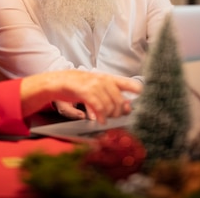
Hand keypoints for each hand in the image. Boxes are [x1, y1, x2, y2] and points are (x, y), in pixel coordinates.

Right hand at [20, 70, 141, 123]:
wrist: (57, 81)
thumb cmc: (78, 86)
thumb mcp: (96, 88)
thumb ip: (111, 97)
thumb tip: (128, 107)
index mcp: (108, 78)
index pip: (128, 83)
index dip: (137, 91)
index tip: (143, 98)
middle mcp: (103, 79)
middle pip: (120, 100)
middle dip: (118, 112)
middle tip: (113, 118)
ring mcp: (94, 84)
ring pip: (110, 104)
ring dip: (109, 115)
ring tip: (105, 119)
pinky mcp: (85, 90)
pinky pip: (98, 105)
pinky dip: (101, 115)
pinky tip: (99, 120)